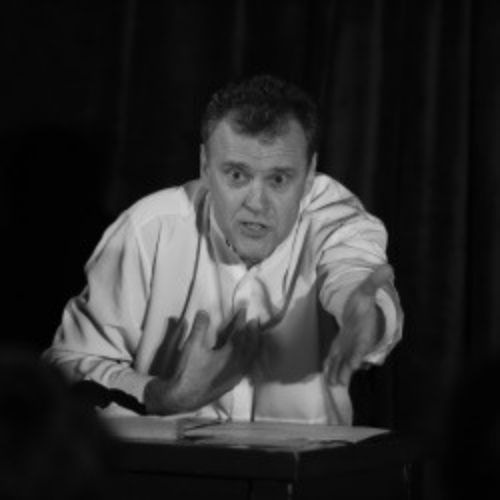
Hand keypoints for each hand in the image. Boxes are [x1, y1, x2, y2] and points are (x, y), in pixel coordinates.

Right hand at [144, 309, 259, 414]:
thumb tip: (204, 311)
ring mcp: (235, 377)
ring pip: (249, 358)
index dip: (241, 321)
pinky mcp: (231, 384)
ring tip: (252, 335)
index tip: (244, 310)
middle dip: (253, 332)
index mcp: (230, 357)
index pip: (239, 334)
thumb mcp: (192, 346)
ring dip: (252, 344)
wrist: (181, 398)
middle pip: (250, 347)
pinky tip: (244, 355)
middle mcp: (237, 367)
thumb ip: (200, 327)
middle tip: (254, 321)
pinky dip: (248, 356)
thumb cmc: (188, 372)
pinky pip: (245, 367)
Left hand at [324, 264, 392, 386]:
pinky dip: (331, 367)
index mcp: (365, 331)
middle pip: (353, 358)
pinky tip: (326, 375)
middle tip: (341, 381)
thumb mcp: (366, 290)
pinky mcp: (340, 348)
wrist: (361, 311)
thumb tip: (388, 267)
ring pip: (343, 362)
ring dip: (338, 372)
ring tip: (332, 383)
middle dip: (347, 369)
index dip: (359, 354)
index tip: (355, 364)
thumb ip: (375, 281)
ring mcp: (349, 347)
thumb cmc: (364, 302)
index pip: (363, 345)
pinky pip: (336, 359)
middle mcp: (358, 343)